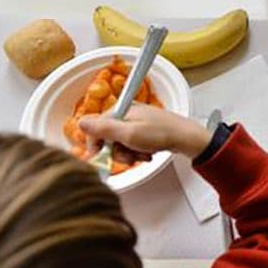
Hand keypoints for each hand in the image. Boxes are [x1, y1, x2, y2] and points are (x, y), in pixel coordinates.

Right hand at [79, 104, 212, 159]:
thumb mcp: (128, 134)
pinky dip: (138, 152)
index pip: (96, 127)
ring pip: (121, 143)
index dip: (97, 144)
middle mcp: (127, 113)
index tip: (100, 157)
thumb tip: (80, 122)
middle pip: (109, 137)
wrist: (186, 138)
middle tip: (130, 156)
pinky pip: (133, 144)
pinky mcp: (145, 130)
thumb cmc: (160, 134)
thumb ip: (103, 129)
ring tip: (142, 155)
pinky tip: (148, 153)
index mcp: (121, 110)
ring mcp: (137, 122)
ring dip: (129, 154)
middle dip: (118, 151)